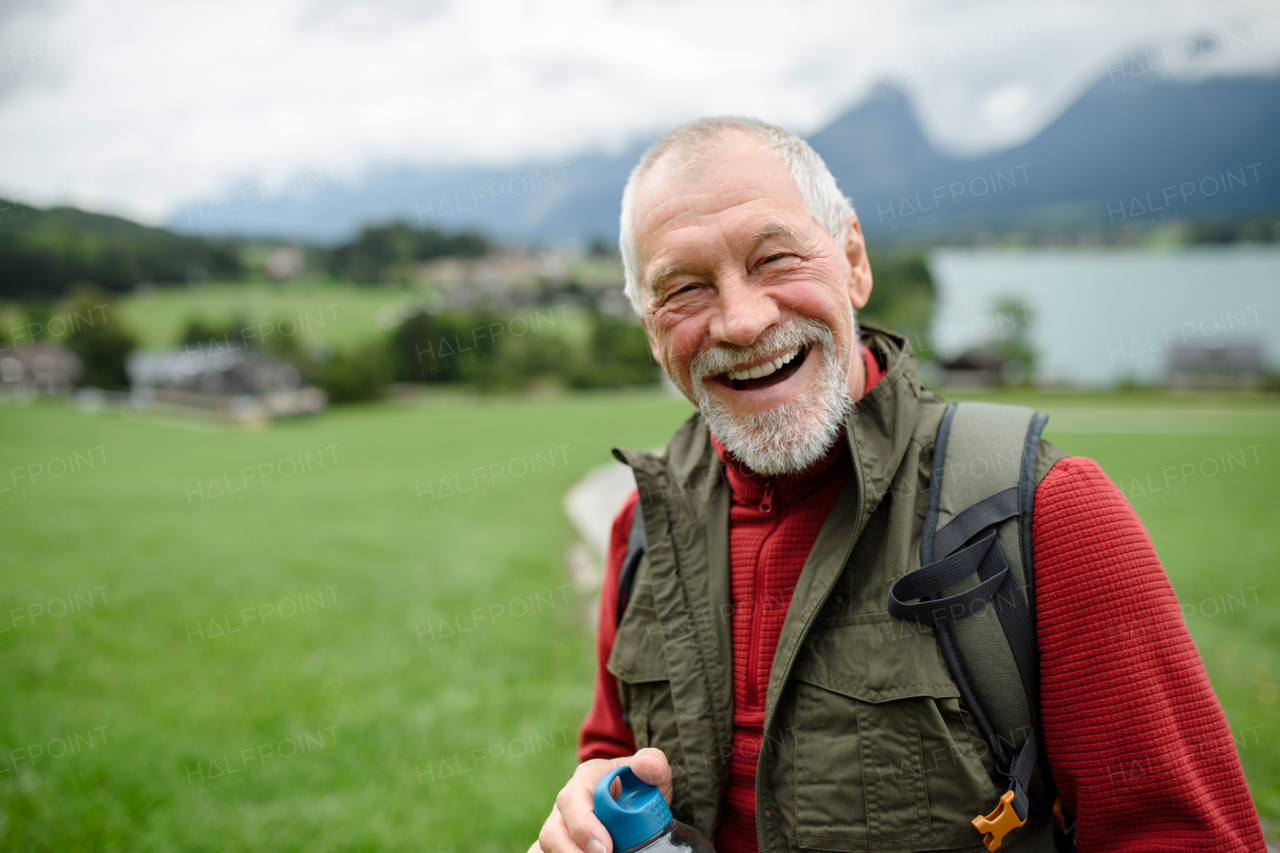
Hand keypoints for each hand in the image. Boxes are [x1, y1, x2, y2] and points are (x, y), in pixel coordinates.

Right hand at [533, 748, 671, 852]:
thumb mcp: (651, 774)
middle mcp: (565, 804)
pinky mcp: (559, 844)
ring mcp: (558, 826)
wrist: (633, 801)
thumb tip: (647, 766)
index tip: (606, 848)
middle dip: (572, 852)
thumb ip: (654, 763)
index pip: (572, 799)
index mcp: (585, 779)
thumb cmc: (639, 787)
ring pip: (545, 846)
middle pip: (552, 831)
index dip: (584, 826)